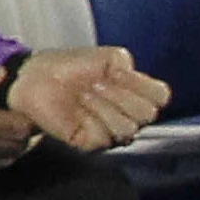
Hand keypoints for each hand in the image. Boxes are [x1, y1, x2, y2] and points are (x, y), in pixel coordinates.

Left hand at [2, 44, 169, 153]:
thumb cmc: (71, 67)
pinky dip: (92, 117)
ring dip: (105, 105)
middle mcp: (128, 115)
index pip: (161, 97)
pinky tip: (77, 107)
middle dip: (122, 94)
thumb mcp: (107, 56)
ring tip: (85, 94)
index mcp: (136, 93)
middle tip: (97, 83)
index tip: (116, 72)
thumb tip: (132, 76)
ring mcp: (110, 131)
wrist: (37, 78)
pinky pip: (105, 136)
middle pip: (148, 114)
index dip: (142, 84)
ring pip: (128, 128)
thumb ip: (128, 64)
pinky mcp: (91, 143)